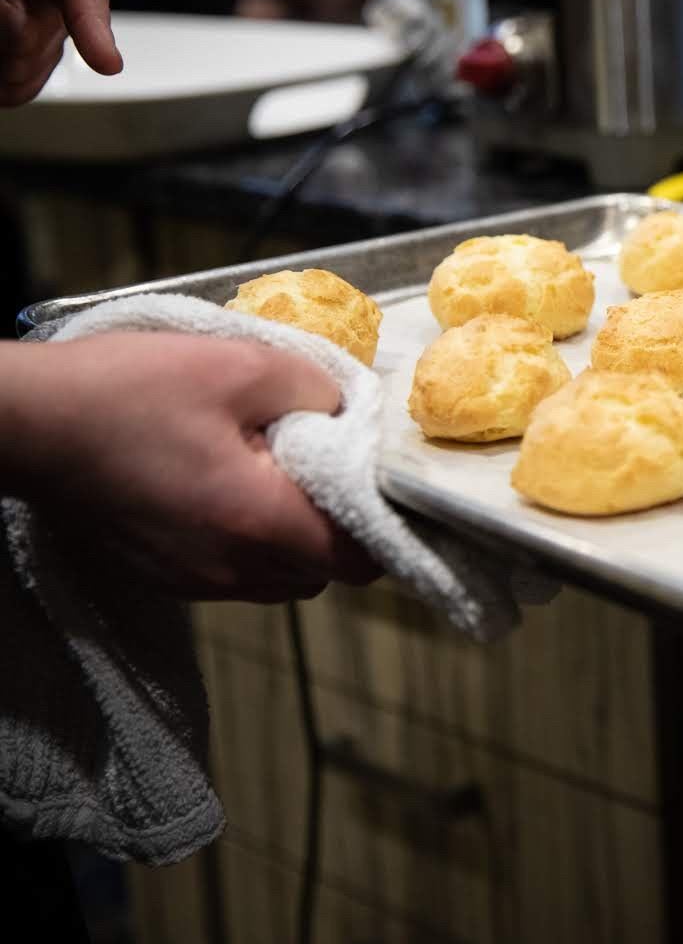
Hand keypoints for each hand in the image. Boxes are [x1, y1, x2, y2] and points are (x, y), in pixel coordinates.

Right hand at [17, 334, 380, 602]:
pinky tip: (229, 485)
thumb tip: (349, 410)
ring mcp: (193, 579)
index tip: (378, 478)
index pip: (362, 559)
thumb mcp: (243, 364)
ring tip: (272, 471)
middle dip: (338, 524)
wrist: (27, 422)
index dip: (385, 521)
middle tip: (323, 463)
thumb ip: (318, 389)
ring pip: (280, 575)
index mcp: (261, 523)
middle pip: (323, 570)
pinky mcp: (163, 573)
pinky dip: (250, 539)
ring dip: (293, 534)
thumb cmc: (129, 390)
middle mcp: (232, 569)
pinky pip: (236, 570)